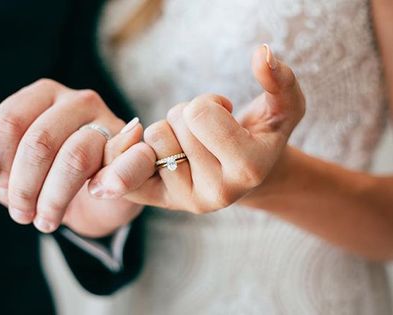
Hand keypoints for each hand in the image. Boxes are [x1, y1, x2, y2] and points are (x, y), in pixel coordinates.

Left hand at [0, 79, 151, 235]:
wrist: (96, 197)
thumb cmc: (48, 176)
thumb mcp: (9, 173)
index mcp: (43, 96)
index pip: (9, 121)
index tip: (2, 188)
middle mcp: (78, 101)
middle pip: (39, 141)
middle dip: (24, 187)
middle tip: (22, 215)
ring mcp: (110, 123)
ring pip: (75, 158)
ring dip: (54, 198)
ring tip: (47, 220)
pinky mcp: (135, 150)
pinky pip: (124, 164)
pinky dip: (108, 186)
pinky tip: (95, 196)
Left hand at [89, 45, 304, 212]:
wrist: (248, 172)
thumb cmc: (263, 135)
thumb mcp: (285, 106)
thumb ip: (280, 79)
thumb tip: (262, 53)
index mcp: (247, 169)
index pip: (199, 113)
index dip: (209, 102)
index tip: (224, 115)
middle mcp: (216, 193)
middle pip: (172, 122)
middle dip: (187, 115)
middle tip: (207, 130)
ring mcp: (185, 200)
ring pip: (152, 137)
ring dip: (168, 128)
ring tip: (192, 141)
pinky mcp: (161, 202)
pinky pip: (126, 171)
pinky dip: (129, 151)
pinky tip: (150, 148)